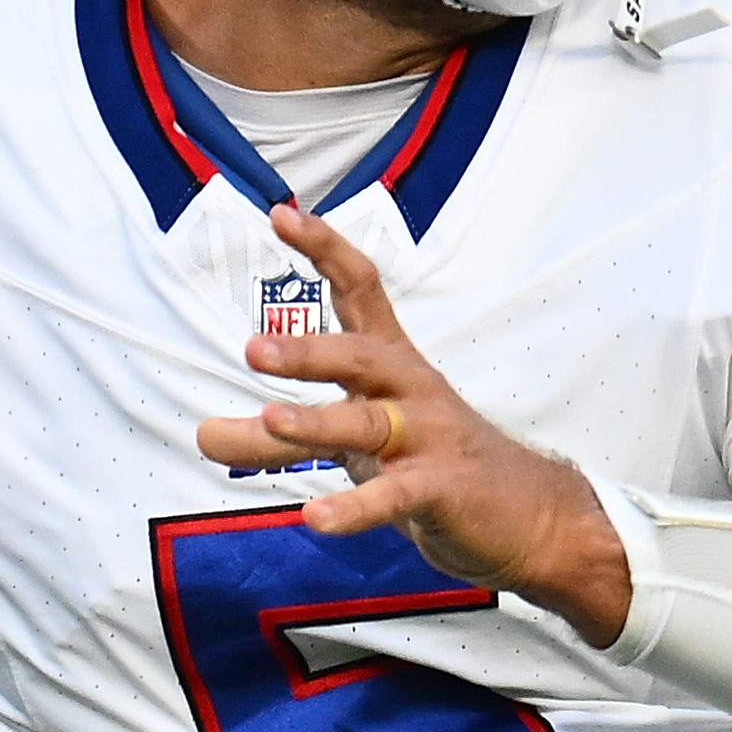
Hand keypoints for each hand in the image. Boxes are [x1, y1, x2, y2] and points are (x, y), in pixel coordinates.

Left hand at [195, 201, 631, 646]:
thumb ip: (273, 439)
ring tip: (271, 419)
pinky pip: (396, 497)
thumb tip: (202, 434)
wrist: (529, 517)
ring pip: (372, 423)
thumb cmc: (428, 462)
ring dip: (319, 422)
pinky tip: (316, 518)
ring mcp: (430, 438)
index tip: (281, 213)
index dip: (324, 248)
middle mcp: (411, 389)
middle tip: (253, 350)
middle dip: (310, 350)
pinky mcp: (444, 489)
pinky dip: (356, 507)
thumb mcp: (350, 445)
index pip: (361, 290)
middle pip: (362, 355)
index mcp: (391, 363)